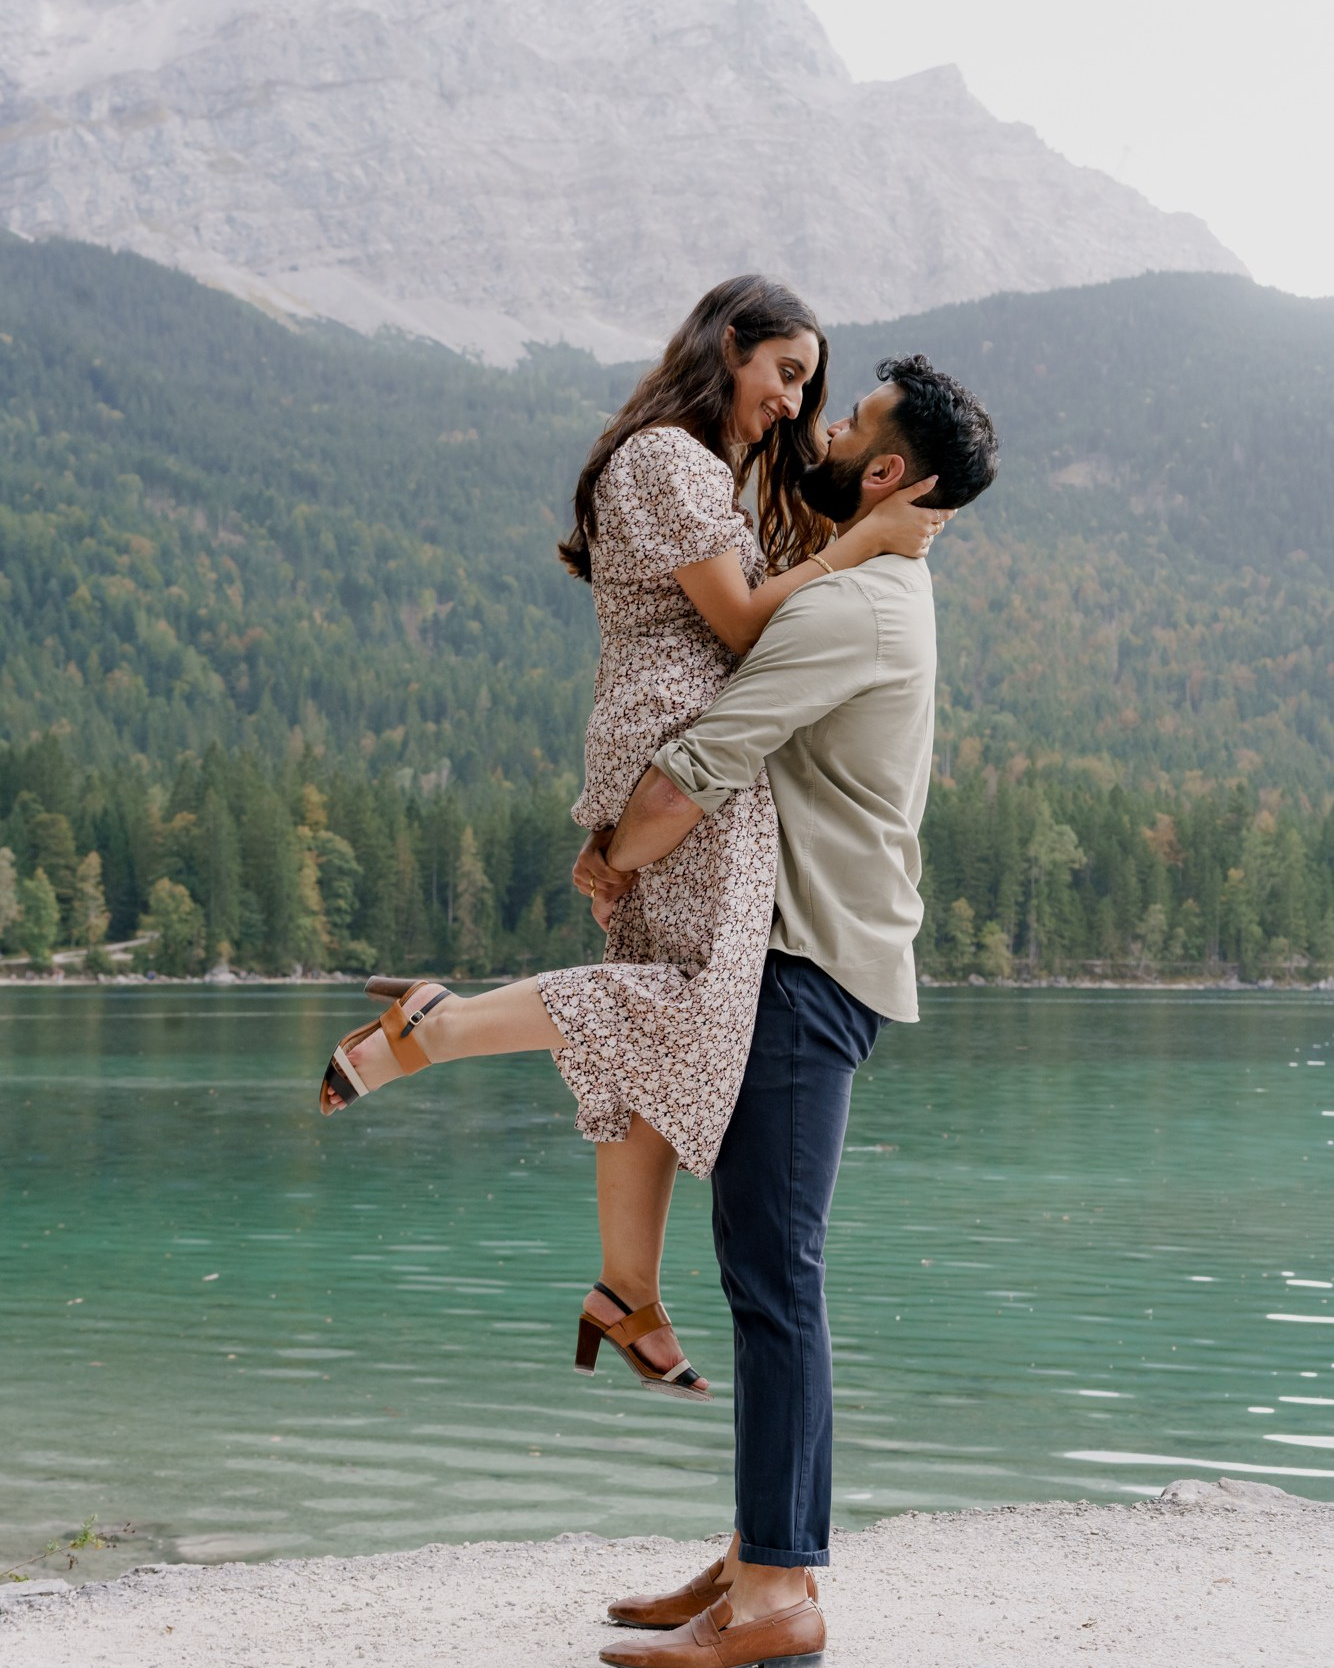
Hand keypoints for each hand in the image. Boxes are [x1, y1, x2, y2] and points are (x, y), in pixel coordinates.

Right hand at [572, 828, 636, 928]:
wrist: (595, 842)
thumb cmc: (606, 837)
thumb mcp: (610, 835)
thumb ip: (618, 841)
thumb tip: (632, 843)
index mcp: (585, 857)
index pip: (604, 874)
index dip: (621, 877)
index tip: (634, 873)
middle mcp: (579, 870)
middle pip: (604, 886)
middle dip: (623, 884)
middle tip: (635, 877)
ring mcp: (578, 880)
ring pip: (602, 895)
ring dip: (620, 890)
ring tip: (630, 881)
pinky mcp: (581, 887)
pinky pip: (599, 897)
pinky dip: (614, 894)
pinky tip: (622, 884)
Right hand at [831, 476, 951, 566]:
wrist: (872, 535)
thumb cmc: (884, 513)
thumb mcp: (900, 496)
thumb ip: (919, 488)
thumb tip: (935, 478)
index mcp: (924, 516)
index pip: (945, 514)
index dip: (950, 512)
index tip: (953, 510)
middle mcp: (925, 530)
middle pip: (939, 526)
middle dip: (937, 522)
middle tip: (930, 518)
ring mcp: (920, 542)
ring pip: (932, 538)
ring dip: (929, 533)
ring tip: (919, 528)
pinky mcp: (913, 552)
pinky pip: (925, 549)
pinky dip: (923, 545)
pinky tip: (916, 540)